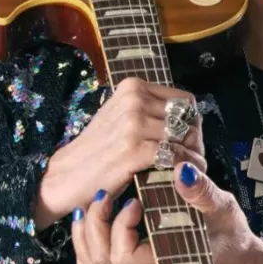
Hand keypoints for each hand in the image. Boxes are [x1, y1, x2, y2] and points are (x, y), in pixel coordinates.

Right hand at [33, 77, 205, 230]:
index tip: (190, 141)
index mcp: (133, 87)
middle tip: (194, 159)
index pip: (184, 100)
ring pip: (183, 136)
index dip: (192, 122)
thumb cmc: (98, 150)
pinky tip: (182, 176)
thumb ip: (149, 111)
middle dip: (195, 140)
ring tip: (191, 169)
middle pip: (188, 118)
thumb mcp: (120, 117)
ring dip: (192, 156)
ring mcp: (133, 123)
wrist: (67, 175)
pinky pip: (173, 155)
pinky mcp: (133, 149)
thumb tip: (186, 116)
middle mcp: (134, 99)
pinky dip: (183, 167)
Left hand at [72, 162, 262, 263]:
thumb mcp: (221, 209)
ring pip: (95, 262)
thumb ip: (200, 193)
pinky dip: (90, 240)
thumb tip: (180, 169)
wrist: (237, 256)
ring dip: (87, 232)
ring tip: (90, 203)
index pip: (123, 255)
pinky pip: (100, 259)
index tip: (133, 201)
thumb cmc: (230, 234)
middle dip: (96, 226)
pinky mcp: (136, 258)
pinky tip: (91, 215)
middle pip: (101, 259)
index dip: (120, 228)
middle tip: (103, 195)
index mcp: (164, 263)